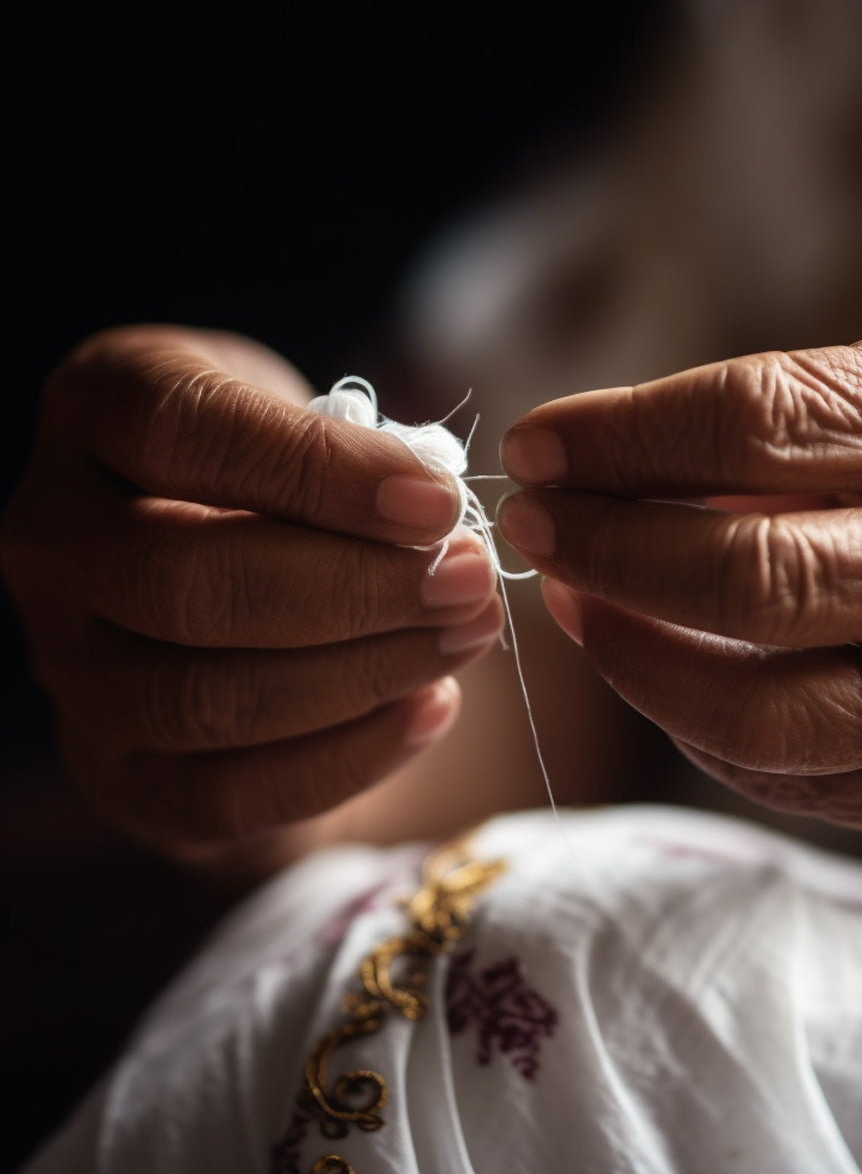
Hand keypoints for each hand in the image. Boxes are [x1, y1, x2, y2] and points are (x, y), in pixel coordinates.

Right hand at [0, 326, 502, 857]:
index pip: (184, 431)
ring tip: (464, 636)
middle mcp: (53, 539)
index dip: (320, 471)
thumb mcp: (306, 418)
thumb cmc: (280, 475)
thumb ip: (353, 452)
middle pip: (186, 581)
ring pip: (205, 697)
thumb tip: (437, 525)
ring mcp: (69, 666)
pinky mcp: (117, 772)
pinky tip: (432, 707)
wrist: (233, 573)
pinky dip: (348, 757)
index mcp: (98, 409)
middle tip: (468, 581)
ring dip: (364, 674)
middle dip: (355, 590)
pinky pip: (225, 794)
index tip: (439, 504)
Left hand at [498, 329, 861, 843]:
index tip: (539, 445)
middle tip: (533, 523)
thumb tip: (618, 473)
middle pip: (746, 574)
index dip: (622, 436)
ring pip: (757, 708)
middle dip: (606, 547)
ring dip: (629, 655)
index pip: (759, 423)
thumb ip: (807, 431)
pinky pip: (790, 775)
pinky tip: (650, 666)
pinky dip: (692, 723)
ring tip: (571, 602)